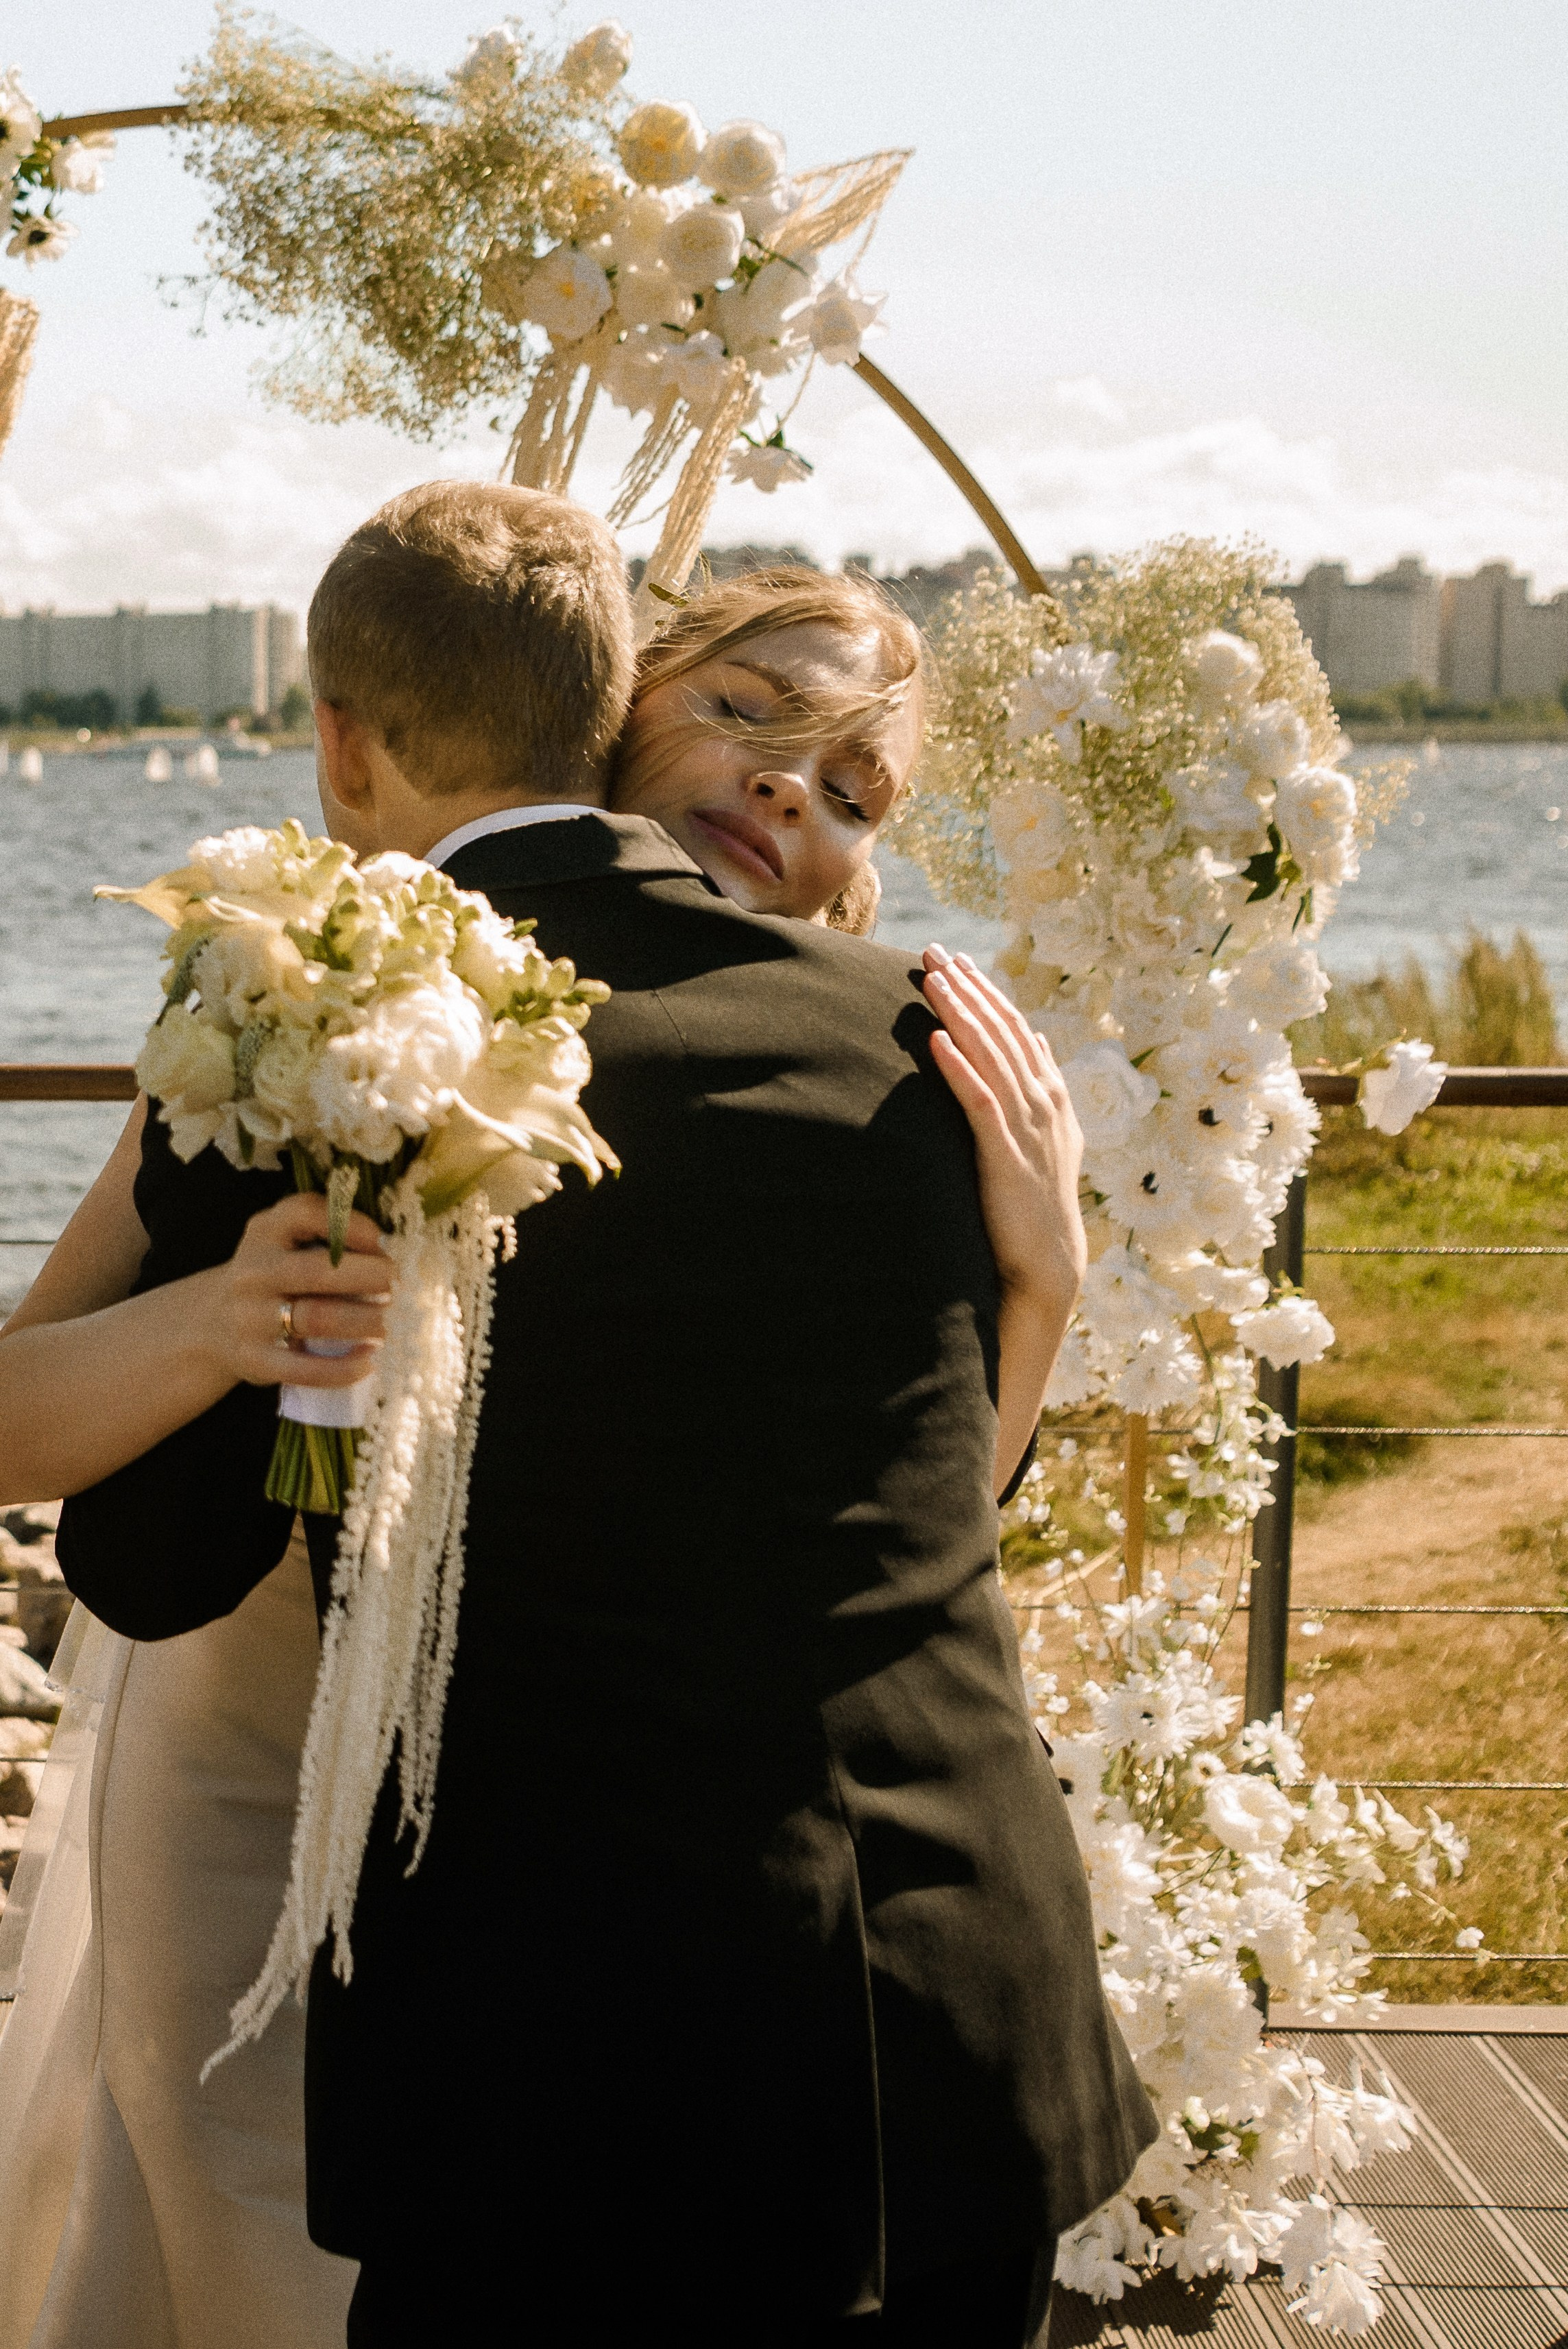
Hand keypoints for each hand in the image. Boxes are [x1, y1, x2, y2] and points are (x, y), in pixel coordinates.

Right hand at [193, 1192, 392, 1389]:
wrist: (213, 1324)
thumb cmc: (274, 1277)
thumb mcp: (285, 1242)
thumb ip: (328, 1236)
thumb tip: (390, 1253)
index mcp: (265, 1231)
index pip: (306, 1213)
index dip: (353, 1225)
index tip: (383, 1241)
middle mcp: (253, 1271)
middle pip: (320, 1270)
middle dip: (371, 1277)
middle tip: (398, 1287)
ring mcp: (250, 1317)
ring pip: (318, 1318)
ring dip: (364, 1322)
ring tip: (388, 1325)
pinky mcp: (255, 1360)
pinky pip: (305, 1369)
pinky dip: (344, 1368)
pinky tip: (368, 1361)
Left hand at [922, 947, 1086, 1310]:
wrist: (1050, 1259)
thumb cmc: (1038, 1199)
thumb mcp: (1051, 1132)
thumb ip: (1043, 1084)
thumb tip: (1035, 1038)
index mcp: (1050, 1092)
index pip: (1013, 1027)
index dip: (983, 990)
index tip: (953, 960)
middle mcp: (1042, 1100)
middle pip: (999, 1030)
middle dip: (965, 988)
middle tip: (931, 952)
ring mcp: (1027, 1126)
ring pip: (990, 1056)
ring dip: (960, 1014)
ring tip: (931, 980)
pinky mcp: (1005, 1154)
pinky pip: (980, 1102)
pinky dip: (959, 1068)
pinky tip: (937, 1041)